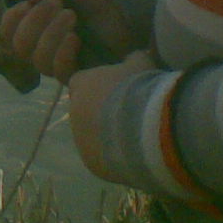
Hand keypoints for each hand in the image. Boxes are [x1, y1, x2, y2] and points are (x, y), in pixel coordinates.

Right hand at [0, 0, 134, 82]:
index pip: (7, 31)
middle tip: (58, 3)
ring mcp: (59, 59)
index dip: (13, 19)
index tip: (29, 2)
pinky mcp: (78, 71)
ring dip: (51, 35)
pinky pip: (59, 73)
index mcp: (33, 21)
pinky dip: (62, 54)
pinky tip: (75, 38)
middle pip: (19, 46)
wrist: (120, 1)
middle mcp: (41, 43)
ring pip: (38, 60)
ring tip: (72, 16)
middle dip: (36, 22)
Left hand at [68, 49, 156, 179]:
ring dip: (107, 135)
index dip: (99, 85)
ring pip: (91, 136)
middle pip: (84, 111)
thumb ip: (133, 58)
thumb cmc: (140, 88)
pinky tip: (135, 152)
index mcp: (81, 85)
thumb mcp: (141, 63)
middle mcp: (74, 113)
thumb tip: (134, 57)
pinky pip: (101, 158)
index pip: (80, 82)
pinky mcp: (92, 164)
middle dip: (102, 111)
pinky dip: (114, 155)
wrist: (147, 128)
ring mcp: (81, 142)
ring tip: (135, 135)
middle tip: (128, 112)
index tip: (117, 88)